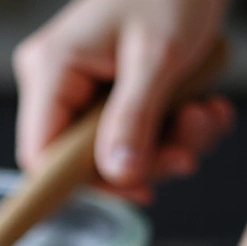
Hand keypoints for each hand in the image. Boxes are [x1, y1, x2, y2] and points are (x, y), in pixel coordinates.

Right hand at [13, 0, 232, 201]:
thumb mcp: (158, 55)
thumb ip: (134, 119)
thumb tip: (118, 176)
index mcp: (51, 70)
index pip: (41, 157)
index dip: (85, 185)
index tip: (140, 188)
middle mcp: (56, 83)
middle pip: (83, 162)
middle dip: (145, 162)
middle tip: (188, 152)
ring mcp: (81, 89)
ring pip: (115, 153)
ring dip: (169, 146)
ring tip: (205, 115)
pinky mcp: (107, 93)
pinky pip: (133, 134)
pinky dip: (174, 130)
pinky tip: (203, 106)